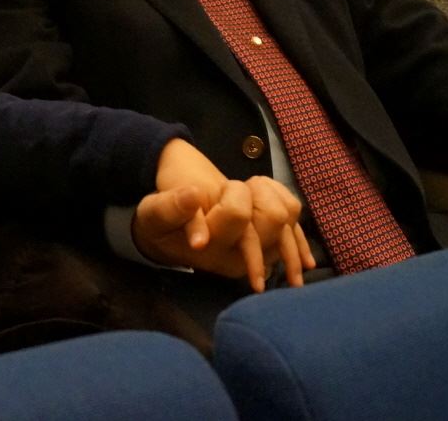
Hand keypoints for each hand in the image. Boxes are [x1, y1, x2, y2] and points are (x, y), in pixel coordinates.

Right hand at [131, 139, 312, 291]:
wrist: (172, 233)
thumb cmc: (161, 222)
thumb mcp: (153, 213)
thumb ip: (171, 207)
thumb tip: (193, 196)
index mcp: (214, 251)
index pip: (239, 214)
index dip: (230, 193)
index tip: (208, 190)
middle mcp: (243, 258)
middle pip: (274, 217)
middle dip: (255, 191)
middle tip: (230, 189)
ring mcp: (259, 253)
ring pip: (288, 213)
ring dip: (268, 193)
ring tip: (244, 191)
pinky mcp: (270, 244)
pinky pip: (294, 214)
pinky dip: (281, 196)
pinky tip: (260, 193)